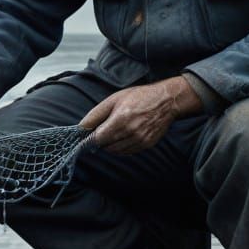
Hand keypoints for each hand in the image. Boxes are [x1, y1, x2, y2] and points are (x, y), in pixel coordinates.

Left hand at [79, 77, 201, 154]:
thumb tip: (81, 127)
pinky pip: (128, 152)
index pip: (98, 139)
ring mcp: (140, 140)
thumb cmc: (139, 97)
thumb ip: (95, 115)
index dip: (91, 138)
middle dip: (101, 140)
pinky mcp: (147, 144)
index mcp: (121, 120)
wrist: (166, 101)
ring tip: (115, 131)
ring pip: (117, 151)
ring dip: (111, 144)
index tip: (89, 135)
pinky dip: (122, 147)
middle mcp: (131, 132)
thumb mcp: (114, 100)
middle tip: (104, 129)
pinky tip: (124, 135)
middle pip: (106, 146)